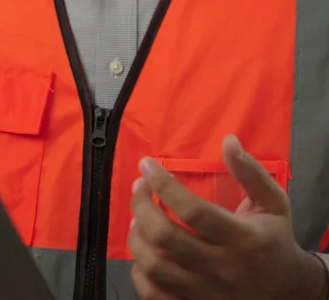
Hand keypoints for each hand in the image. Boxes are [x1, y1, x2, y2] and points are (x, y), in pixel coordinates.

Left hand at [129, 135, 327, 299]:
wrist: (288, 290)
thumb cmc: (274, 239)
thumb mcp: (273, 202)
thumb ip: (250, 171)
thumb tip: (228, 141)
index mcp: (241, 238)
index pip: (193, 211)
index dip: (164, 186)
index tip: (147, 166)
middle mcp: (222, 268)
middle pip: (167, 239)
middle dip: (142, 207)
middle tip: (139, 188)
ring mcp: (207, 293)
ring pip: (156, 269)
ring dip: (137, 238)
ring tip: (137, 218)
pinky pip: (156, 296)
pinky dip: (141, 274)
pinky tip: (144, 253)